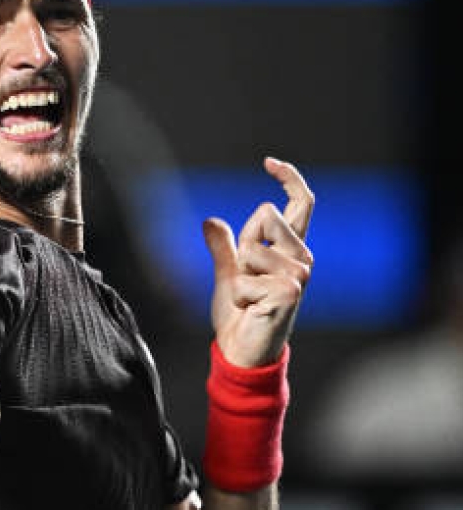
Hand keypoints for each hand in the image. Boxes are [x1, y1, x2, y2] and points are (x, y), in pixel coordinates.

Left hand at [202, 157, 314, 367]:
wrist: (242, 350)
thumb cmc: (240, 314)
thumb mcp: (226, 274)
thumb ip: (222, 247)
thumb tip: (210, 221)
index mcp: (290, 249)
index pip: (301, 204)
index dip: (289, 178)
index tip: (268, 161)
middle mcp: (301, 258)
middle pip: (265, 213)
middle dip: (242, 243)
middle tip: (245, 279)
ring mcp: (299, 275)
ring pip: (250, 246)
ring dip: (238, 274)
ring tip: (249, 297)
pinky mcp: (290, 291)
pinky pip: (245, 276)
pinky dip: (238, 294)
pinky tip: (251, 309)